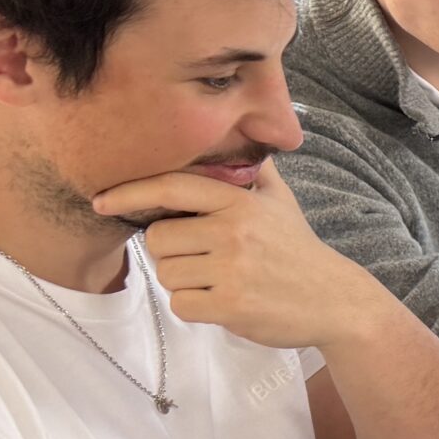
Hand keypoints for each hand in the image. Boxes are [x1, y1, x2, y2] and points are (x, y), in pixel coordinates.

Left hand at [94, 159, 378, 350]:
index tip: (101, 200)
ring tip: (218, 281)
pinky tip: (222, 303)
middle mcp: (235, 231)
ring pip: (167, 274)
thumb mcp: (282, 202)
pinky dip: (195, 308)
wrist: (337, 302)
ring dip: (184, 282)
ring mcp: (232, 269)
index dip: (129, 192)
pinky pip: (181, 304)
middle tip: (202, 259)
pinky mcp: (231, 306)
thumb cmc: (300, 251)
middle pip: (159, 239)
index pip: (172, 187)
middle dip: (171, 251)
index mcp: (241, 201)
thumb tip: (239, 130)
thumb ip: (253, 171)